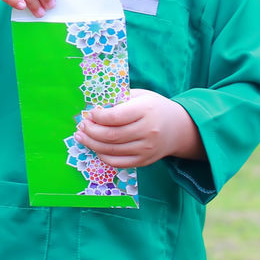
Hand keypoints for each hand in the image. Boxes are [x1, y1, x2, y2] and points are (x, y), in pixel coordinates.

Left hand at [74, 88, 202, 167]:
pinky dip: (103, 156)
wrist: (178, 128)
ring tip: (81, 137)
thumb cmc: (154, 108)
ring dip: (92, 144)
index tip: (90, 113)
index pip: (115, 117)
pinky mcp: (144, 161)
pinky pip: (119, 163)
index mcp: (146, 110)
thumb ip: (119, 100)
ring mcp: (146, 148)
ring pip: (112, 151)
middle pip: (111, 136)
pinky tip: (96, 148)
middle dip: (91, 131)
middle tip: (81, 126)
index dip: (98, 116)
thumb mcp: (140, 96)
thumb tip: (94, 109)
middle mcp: (148, 131)